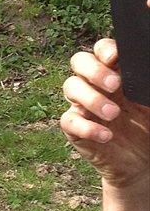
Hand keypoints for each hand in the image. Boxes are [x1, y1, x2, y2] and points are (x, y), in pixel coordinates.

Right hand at [60, 0, 149, 189]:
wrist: (141, 161)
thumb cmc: (147, 126)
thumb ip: (147, 83)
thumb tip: (147, 68)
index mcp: (113, 72)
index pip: (101, 50)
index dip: (104, 49)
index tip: (115, 56)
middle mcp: (94, 84)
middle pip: (79, 62)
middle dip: (94, 70)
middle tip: (115, 85)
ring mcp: (82, 105)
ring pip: (71, 87)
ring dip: (92, 98)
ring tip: (113, 115)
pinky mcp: (74, 129)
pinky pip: (69, 121)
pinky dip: (86, 127)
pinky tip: (106, 135)